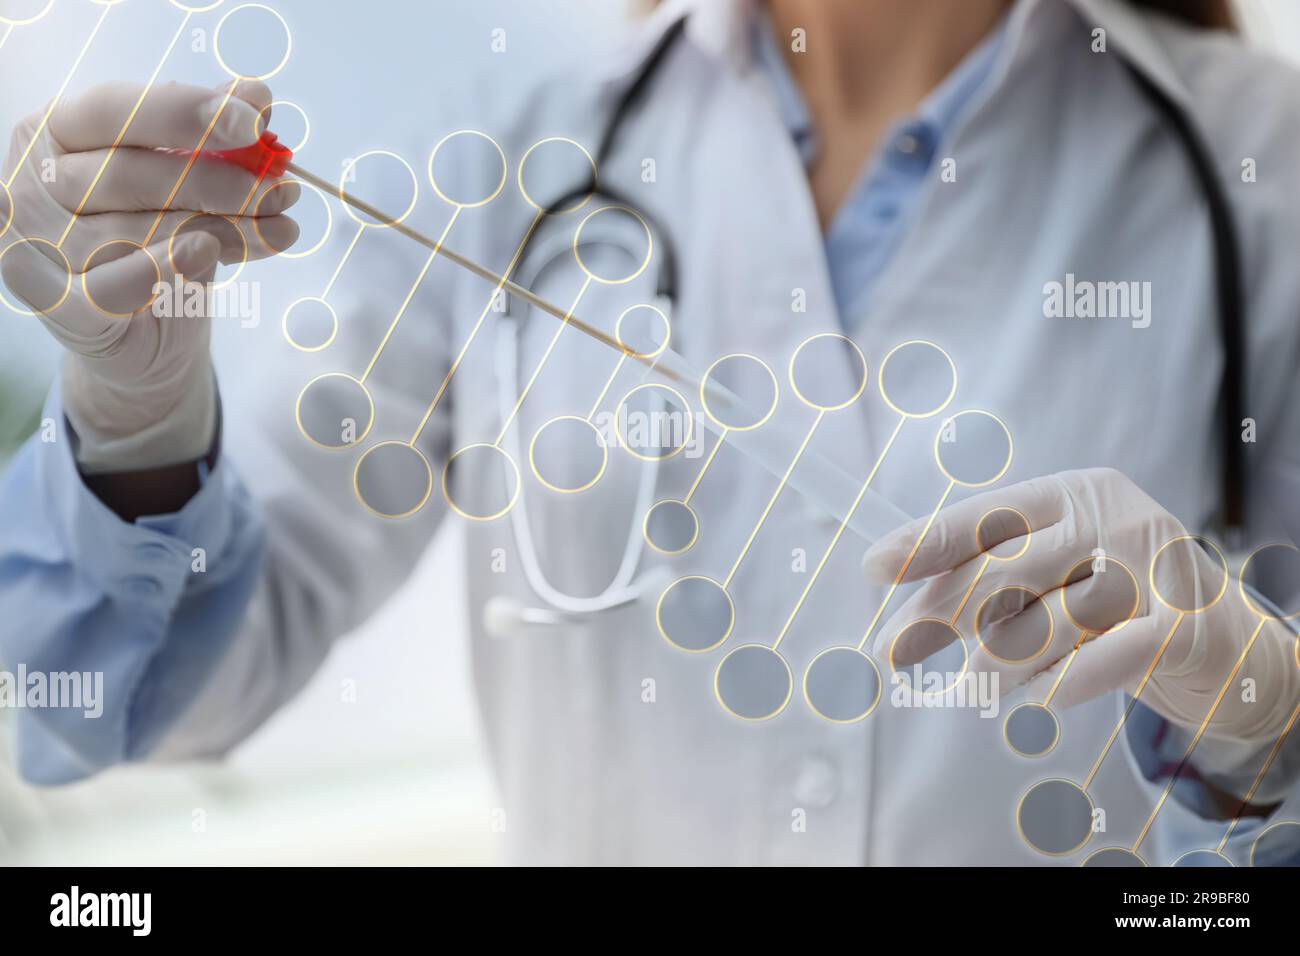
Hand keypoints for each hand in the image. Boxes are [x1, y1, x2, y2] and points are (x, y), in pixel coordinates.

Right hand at [2, 80, 299, 470]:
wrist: (147, 334)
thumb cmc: (160, 244)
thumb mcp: (185, 182)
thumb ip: (211, 138)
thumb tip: (254, 94)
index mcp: (56, 132)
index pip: (114, 109)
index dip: (184, 111)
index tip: (253, 121)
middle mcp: (35, 182)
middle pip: (131, 173)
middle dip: (219, 180)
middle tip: (282, 189)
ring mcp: (37, 244)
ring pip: (137, 230)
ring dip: (223, 228)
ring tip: (279, 226)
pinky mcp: (58, 303)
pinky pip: (118, 285)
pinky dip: (168, 268)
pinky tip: (212, 252)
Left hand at [862, 467, 1297, 741]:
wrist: (1225, 644)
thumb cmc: (1113, 604)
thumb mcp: (1053, 577)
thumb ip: (991, 581)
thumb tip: (907, 611)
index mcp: (1072, 494)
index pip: (987, 516)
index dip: (926, 542)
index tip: (871, 567)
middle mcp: (1113, 517)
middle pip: (1005, 571)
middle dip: (940, 617)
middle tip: (893, 652)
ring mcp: (1154, 566)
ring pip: (1048, 622)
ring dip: (1001, 664)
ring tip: (981, 686)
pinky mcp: (1186, 624)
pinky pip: (1108, 657)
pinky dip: (1068, 682)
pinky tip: (1043, 700)